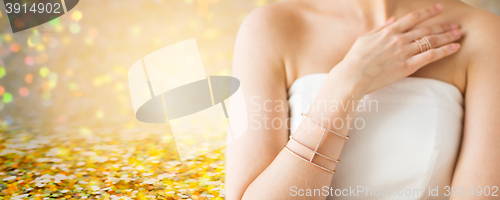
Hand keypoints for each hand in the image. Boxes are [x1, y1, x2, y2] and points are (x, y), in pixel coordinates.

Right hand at [334, 4, 461, 94]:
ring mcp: (404, 52)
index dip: (428, 12)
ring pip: (431, 40)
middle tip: (455, 25)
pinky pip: (430, 56)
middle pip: (426, 29)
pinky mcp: (407, 66)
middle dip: (442, 25)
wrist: (352, 76)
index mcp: (388, 31)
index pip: (413, 18)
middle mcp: (398, 39)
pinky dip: (444, 51)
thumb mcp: (364, 39)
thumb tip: (391, 21)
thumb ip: (379, 29)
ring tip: (458, 34)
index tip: (439, 8)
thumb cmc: (354, 59)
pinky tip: (454, 48)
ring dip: (447, 36)